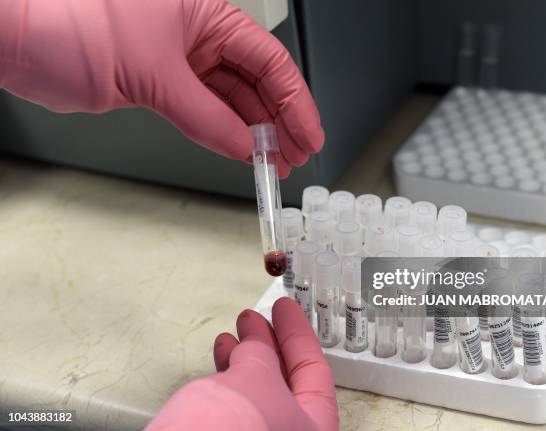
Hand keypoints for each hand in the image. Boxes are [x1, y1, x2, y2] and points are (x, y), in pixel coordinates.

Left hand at [0, 0, 323, 177]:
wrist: (15, 36)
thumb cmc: (69, 23)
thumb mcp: (153, 74)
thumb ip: (206, 116)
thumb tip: (244, 147)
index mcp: (206, 13)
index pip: (268, 60)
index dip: (295, 101)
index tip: (309, 135)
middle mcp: (197, 34)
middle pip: (256, 81)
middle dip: (279, 122)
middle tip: (295, 156)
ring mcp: (180, 59)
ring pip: (232, 100)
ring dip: (254, 133)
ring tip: (274, 163)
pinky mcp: (160, 82)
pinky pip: (204, 111)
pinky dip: (223, 133)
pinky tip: (241, 152)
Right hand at [145, 297, 338, 430]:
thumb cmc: (233, 429)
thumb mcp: (255, 377)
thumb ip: (261, 353)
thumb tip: (256, 341)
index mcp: (316, 427)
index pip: (314, 370)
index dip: (298, 333)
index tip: (284, 308)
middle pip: (286, 382)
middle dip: (268, 345)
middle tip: (254, 319)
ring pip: (259, 394)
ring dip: (244, 359)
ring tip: (231, 337)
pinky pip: (239, 406)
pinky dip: (229, 380)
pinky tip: (220, 362)